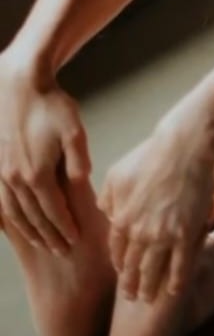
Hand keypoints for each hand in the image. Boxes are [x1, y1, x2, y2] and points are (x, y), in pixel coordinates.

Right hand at [0, 55, 89, 253]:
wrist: (20, 85)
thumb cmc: (52, 106)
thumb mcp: (74, 130)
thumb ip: (79, 160)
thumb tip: (83, 183)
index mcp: (38, 174)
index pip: (54, 211)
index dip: (65, 227)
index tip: (76, 239)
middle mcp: (17, 179)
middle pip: (35, 217)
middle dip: (49, 235)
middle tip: (63, 250)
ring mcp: (3, 174)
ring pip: (16, 213)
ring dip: (30, 230)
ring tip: (43, 242)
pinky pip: (2, 201)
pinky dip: (12, 217)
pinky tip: (19, 221)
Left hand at [98, 115, 213, 301]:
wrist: (185, 147)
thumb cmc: (151, 155)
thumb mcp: (117, 173)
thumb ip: (108, 197)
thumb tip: (105, 213)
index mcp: (121, 217)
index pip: (117, 250)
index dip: (120, 265)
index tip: (122, 274)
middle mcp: (139, 232)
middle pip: (132, 267)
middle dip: (131, 285)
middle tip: (132, 297)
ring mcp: (163, 235)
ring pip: (154, 270)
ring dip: (150, 288)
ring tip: (149, 299)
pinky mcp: (186, 232)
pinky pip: (180, 264)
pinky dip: (176, 280)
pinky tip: (174, 290)